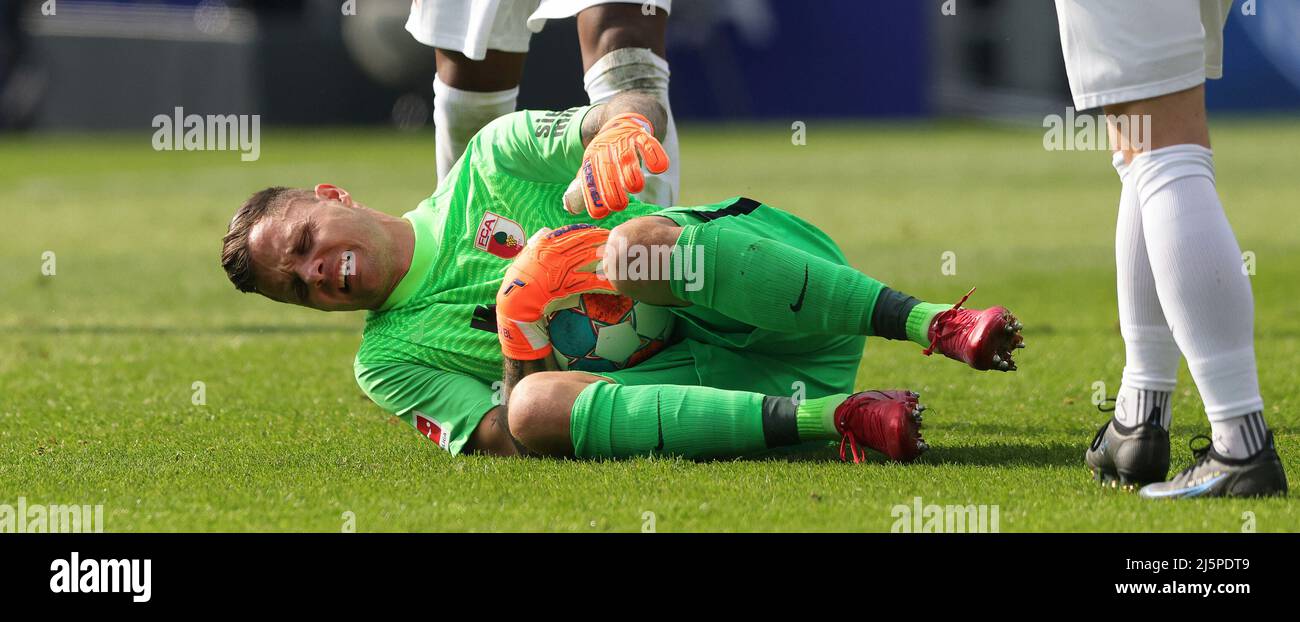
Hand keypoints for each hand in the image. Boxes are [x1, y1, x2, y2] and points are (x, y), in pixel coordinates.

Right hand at [496, 224, 615, 359]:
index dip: (589, 232)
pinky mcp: (567, 286)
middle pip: (584, 244)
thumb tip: (545, 231)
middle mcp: (555, 254)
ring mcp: (561, 269)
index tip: (601, 231)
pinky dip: (602, 282)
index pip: (573, 233)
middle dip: (602, 241)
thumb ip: (537, 242)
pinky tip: (615, 282)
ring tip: (620, 257)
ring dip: (605, 258)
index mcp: (546, 244)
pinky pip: (588, 282)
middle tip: (617, 240)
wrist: (516, 300)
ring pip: (589, 260)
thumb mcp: (526, 255)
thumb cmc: (519, 279)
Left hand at [566, 113, 669, 218]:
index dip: (593, 197)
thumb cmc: (606, 153)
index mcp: (592, 159)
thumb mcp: (591, 165)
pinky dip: (653, 155)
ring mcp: (624, 142)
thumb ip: (584, 186)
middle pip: (608, 170)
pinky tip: (658, 169)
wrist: (619, 120)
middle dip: (612, 189)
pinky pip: (647, 144)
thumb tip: (571, 209)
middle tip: (619, 206)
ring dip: (631, 173)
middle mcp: (606, 150)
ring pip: (627, 158)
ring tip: (636, 188)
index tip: (598, 214)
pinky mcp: (640, 135)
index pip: (590, 179)